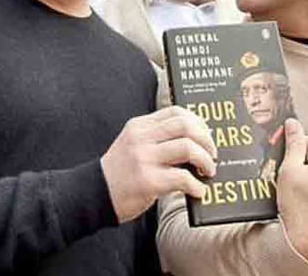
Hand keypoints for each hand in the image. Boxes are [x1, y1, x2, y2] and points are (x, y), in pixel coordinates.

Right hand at [101, 106, 217, 222]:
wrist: (95, 194)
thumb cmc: (120, 172)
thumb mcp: (133, 144)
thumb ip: (156, 138)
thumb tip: (195, 142)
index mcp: (139, 126)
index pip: (176, 112)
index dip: (198, 122)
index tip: (206, 135)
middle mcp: (141, 139)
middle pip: (185, 126)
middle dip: (206, 140)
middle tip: (212, 155)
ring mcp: (144, 159)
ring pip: (188, 148)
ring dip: (205, 161)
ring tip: (208, 172)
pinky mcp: (148, 181)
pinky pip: (183, 178)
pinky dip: (197, 186)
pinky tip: (198, 191)